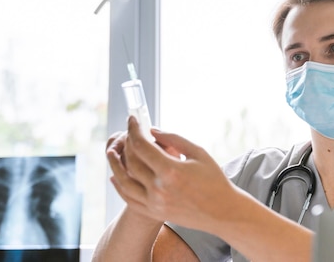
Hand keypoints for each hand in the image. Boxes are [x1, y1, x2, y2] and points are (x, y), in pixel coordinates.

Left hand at [107, 116, 237, 231]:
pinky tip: (116, 176)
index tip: (132, 120)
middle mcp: (159, 188)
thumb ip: (174, 139)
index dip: (134, 130)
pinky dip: (119, 187)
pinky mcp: (155, 213)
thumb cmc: (215, 180)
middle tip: (128, 133)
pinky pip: (129, 199)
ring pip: (124, 181)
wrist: (223, 212)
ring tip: (111, 153)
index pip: (142, 146)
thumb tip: (152, 130)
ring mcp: (155, 203)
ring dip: (115, 165)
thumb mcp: (198, 153)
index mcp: (171, 171)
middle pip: (131, 161)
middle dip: (127, 143)